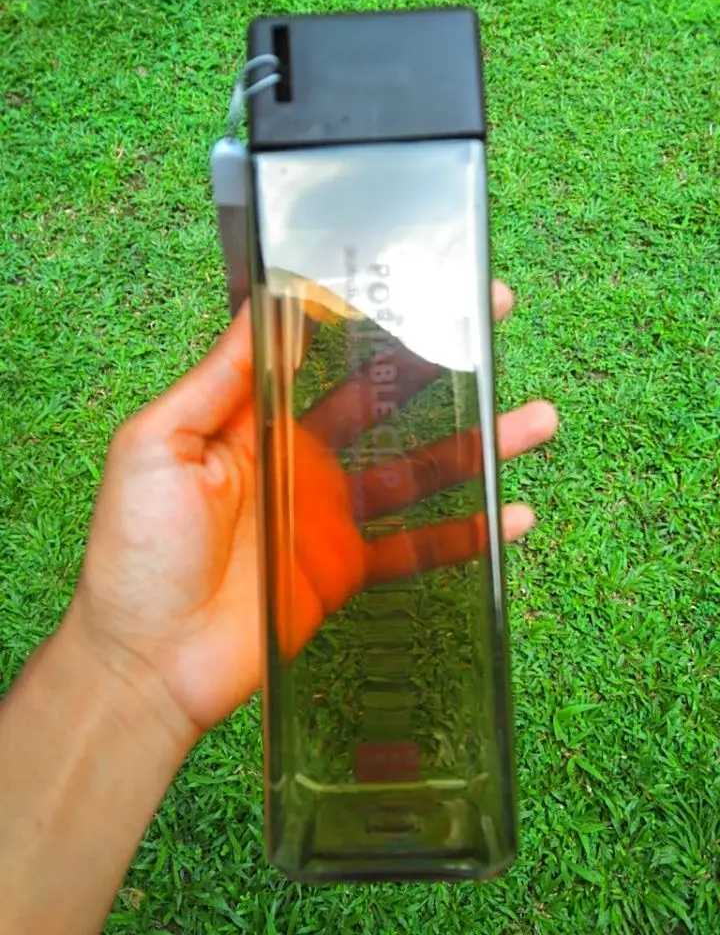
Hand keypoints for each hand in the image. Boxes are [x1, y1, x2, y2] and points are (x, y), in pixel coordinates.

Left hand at [67, 281, 557, 737]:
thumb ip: (220, 376)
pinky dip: (465, 532)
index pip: (324, 354)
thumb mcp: (161, 442)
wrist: (148, 660)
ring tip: (535, 419)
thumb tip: (265, 300)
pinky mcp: (348, 568)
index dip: (370, 317)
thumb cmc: (137, 548)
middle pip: (387, 403)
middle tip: (491, 328)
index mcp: (258, 420)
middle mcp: (302, 459)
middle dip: (440, 365)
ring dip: (478, 445)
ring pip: (419, 469)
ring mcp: (330, 515)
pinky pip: (416, 546)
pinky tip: (512, 517)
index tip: (415, 282)